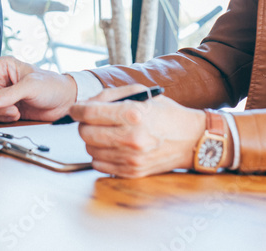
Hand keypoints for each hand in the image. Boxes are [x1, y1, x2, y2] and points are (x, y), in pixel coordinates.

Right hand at [0, 56, 77, 122]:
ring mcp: (1, 94)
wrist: (64, 101)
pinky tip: (16, 116)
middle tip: (10, 111)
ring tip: (16, 113)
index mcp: (3, 67)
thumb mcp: (31, 87)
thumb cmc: (51, 86)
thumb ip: (8, 94)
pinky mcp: (4, 107)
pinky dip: (1, 119)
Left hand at [70, 84, 206, 177]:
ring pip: (90, 150)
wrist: (190, 139)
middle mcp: (131, 138)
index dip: (77, 110)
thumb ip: (110, 96)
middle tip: (91, 121)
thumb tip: (85, 104)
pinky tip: (112, 146)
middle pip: (86, 134)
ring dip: (92, 141)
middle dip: (84, 125)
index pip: (90, 113)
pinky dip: (100, 155)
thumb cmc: (165, 113)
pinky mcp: (132, 172)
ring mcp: (131, 158)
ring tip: (106, 133)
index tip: (75, 110)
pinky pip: (100, 165)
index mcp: (133, 115)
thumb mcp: (141, 93)